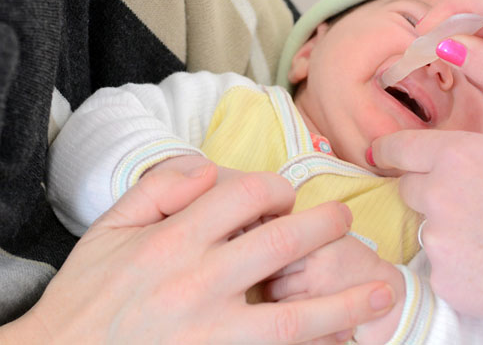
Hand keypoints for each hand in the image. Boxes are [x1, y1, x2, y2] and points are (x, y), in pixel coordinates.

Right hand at [0, 162, 394, 343]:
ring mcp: (211, 333)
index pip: (244, 196)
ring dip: (345, 300)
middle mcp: (197, 284)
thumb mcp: (107, 228)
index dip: (276, 189)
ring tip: (384, 289)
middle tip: (344, 220)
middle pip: (281, 245)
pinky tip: (344, 342)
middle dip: (323, 227)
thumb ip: (157, 189)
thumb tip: (207, 168)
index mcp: (172, 241)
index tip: (285, 197)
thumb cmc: (86, 297)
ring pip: (293, 316)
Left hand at [371, 129, 482, 343]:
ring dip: (448, 229)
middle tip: (470, 204)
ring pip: (426, 227)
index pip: (401, 147)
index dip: (387, 149)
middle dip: (430, 191)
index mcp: (462, 156)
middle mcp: (440, 193)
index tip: (379, 152)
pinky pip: (439, 263)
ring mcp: (437, 239)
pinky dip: (459, 263)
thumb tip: (479, 165)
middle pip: (410, 188)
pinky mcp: (441, 277)